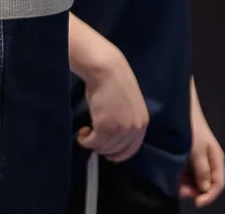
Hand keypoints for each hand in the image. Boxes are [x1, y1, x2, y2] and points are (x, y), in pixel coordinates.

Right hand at [71, 25, 149, 162]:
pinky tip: (82, 132)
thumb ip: (126, 123)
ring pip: (102, 148)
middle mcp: (134, 127)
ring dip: (92, 143)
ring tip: (87, 131)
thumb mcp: (128, 106)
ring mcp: (120, 128)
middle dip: (102, 147)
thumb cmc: (115, 83)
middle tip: (93, 137)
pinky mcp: (105, 127)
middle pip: (115, 150)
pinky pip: (92, 143)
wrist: (107, 70)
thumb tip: (115, 139)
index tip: (108, 154)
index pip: (132, 149)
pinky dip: (84, 140)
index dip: (119, 155)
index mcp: (142, 122)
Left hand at [179, 80, 224, 205]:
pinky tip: (175, 174)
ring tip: (176, 180)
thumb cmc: (193, 130)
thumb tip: (205, 189)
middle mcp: (211, 162)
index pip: (218, 185)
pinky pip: (189, 174)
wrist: (183, 111)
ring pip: (196, 181)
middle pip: (206, 185)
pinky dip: (182, 178)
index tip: (195, 202)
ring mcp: (201, 160)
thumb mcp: (197, 151)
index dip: (209, 196)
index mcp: (217, 160)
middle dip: (194, 191)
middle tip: (180, 189)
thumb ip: (202, 171)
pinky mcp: (191, 158)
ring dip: (186, 185)